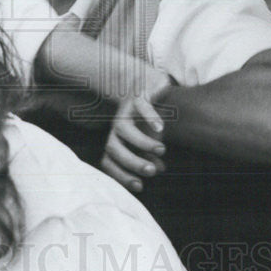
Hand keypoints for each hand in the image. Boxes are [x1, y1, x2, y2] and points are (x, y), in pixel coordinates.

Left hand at [99, 68, 170, 192]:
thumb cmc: (146, 118)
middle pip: (113, 147)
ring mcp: (126, 110)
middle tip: (152, 172)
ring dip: (142, 142)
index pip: (108, 161)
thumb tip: (158, 169)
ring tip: (162, 150)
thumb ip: (151, 155)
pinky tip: (161, 128)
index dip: (121, 175)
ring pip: (123, 129)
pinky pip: (141, 106)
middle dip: (131, 162)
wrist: (147, 84)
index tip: (141, 186)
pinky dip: (150, 117)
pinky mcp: (138, 95)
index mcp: (117, 139)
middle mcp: (117, 126)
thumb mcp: (150, 140)